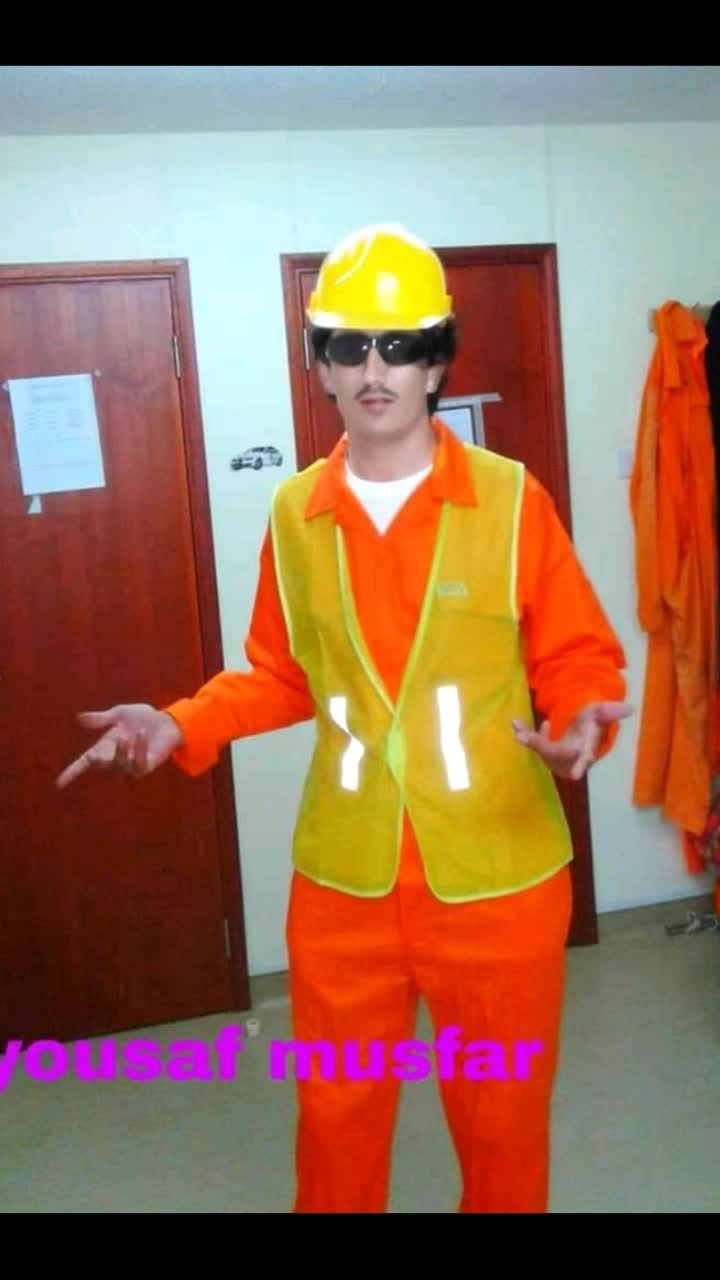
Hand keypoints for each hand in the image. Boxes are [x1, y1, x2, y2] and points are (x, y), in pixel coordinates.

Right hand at [56, 704, 183, 788]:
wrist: (166, 720)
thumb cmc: (142, 717)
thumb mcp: (120, 714)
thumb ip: (101, 719)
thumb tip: (79, 718)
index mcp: (105, 746)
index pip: (85, 763)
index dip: (72, 773)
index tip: (59, 784)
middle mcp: (116, 758)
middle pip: (101, 764)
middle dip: (102, 757)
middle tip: (109, 742)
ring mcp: (131, 765)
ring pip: (120, 765)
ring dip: (121, 751)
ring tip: (127, 735)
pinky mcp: (146, 766)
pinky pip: (138, 764)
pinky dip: (138, 749)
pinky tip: (141, 734)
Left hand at [512, 701, 632, 780]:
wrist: (580, 731)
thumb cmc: (591, 723)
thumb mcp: (599, 714)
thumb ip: (610, 711)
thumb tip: (629, 708)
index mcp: (586, 750)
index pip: (584, 758)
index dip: (581, 766)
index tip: (576, 776)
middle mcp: (571, 758)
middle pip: (554, 755)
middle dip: (538, 745)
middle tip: (522, 736)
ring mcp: (556, 758)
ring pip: (541, 751)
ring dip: (529, 738)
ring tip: (517, 725)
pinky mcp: (545, 754)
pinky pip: (533, 746)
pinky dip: (524, 735)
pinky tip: (517, 723)